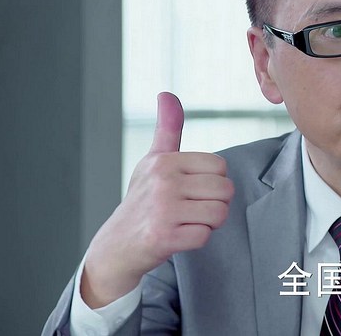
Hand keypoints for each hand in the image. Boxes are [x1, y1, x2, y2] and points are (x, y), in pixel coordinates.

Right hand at [80, 92, 233, 307]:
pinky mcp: (163, 237)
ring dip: (208, 223)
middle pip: (225, 190)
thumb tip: (166, 93)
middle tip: (189, 210)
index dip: (212, 182)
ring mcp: (162, 209)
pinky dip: (197, 239)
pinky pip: (205, 235)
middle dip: (215, 203)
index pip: (220, 166)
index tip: (190, 191)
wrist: (116, 247)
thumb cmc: (143, 201)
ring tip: (185, 222)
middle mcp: (162, 181)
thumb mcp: (153, 161)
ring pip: (219, 213)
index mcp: (164, 161)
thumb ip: (167, 129)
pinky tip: (177, 237)